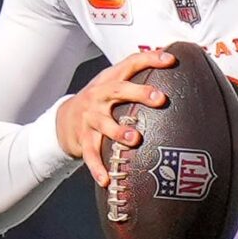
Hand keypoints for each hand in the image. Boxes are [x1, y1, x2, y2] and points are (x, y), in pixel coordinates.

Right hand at [57, 49, 176, 185]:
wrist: (64, 119)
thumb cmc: (100, 102)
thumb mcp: (113, 85)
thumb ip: (137, 80)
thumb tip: (174, 70)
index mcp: (110, 80)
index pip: (131, 63)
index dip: (150, 59)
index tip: (171, 59)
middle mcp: (99, 95)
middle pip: (119, 90)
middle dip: (140, 93)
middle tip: (160, 98)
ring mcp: (90, 118)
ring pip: (105, 124)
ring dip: (119, 131)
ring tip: (135, 139)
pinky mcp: (83, 139)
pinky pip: (91, 155)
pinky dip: (97, 168)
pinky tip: (106, 179)